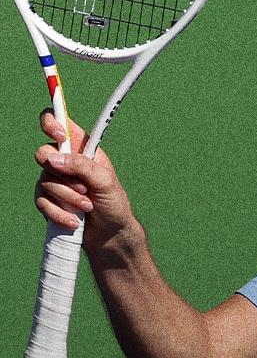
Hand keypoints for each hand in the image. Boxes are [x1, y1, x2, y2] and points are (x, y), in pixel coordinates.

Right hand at [34, 110, 135, 248]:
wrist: (110, 234)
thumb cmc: (113, 204)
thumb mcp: (105, 181)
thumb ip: (81, 166)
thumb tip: (53, 159)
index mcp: (82, 149)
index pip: (59, 123)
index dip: (52, 123)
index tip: (60, 137)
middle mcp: (65, 161)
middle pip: (43, 154)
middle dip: (62, 175)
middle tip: (84, 188)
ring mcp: (55, 180)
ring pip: (45, 181)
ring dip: (68, 198)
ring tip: (88, 207)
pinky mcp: (49, 200)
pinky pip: (41, 201)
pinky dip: (58, 212)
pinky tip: (74, 221)